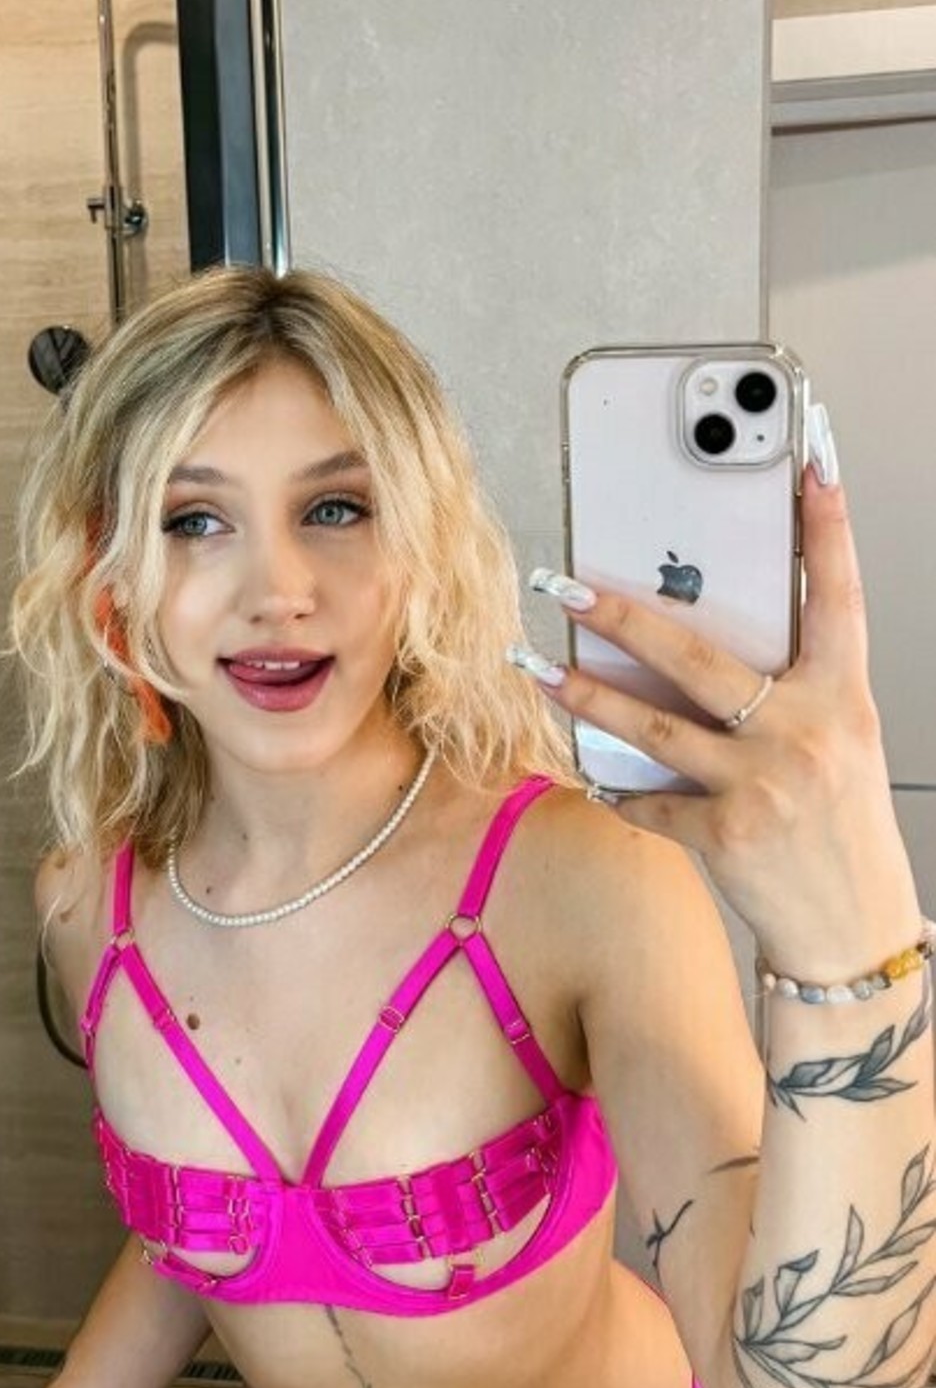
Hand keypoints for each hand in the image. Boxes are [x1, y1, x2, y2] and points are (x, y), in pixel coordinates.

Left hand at [520, 466, 921, 974]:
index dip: (828, 528)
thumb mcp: (837, 741)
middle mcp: (805, 734)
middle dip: (623, 616)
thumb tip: (698, 640)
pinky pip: (649, 801)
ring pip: (651, 727)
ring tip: (536, 664)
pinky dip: (618, 788)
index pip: (838, 597)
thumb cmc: (841, 824)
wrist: (852, 926)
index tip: (812, 461)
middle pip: (699, 658)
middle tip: (567, 581)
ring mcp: (763, 786)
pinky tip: (592, 772)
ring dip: (583, 694)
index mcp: (841, 698)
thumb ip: (786, 690)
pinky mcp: (726, 836)